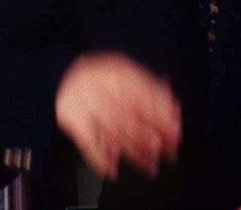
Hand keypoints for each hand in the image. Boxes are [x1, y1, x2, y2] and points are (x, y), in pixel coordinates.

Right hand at [54, 51, 180, 180]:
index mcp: (117, 71)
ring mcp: (82, 99)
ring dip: (132, 152)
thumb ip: (153, 91)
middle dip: (148, 137)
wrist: (65, 71)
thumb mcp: (129, 75)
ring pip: (110, 131)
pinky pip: (86, 140)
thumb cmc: (106, 79)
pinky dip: (99, 159)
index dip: (162, 118)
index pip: (143, 96)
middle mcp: (98, 83)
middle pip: (127, 115)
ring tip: (149, 166)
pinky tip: (112, 170)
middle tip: (164, 152)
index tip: (175, 135)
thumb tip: (174, 112)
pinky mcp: (69, 115)